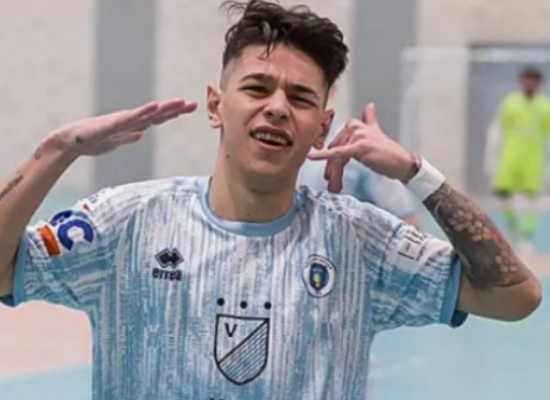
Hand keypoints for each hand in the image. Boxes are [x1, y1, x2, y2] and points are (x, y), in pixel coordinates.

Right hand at [47, 99, 196, 156]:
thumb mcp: (115, 143)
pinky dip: (143, 112)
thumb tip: (140, 135)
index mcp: (132, 125)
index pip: (157, 118)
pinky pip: (131, 118)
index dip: (173, 113)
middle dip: (175, 109)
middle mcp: (129, 120)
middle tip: (193, 104)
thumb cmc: (91, 142)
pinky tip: (154, 107)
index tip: (189, 109)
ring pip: (147, 114)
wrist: (69, 143)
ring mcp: (121, 121)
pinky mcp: (112, 124)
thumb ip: (128, 137)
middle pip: (157, 114)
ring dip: (164, 108)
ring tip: (180, 103)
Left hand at [308, 103, 414, 192]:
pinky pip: (338, 153)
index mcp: (355, 124)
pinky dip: (324, 155)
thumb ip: (369, 120)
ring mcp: (357, 136)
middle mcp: (355, 127)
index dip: (331, 156)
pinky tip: (312, 157)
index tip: (328, 170)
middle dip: (332, 167)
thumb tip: (369, 106)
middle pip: (335, 149)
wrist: (401, 162)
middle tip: (330, 181)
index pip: (336, 142)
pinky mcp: (359, 146)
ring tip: (333, 185)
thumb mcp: (376, 132)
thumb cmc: (388, 152)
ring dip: (334, 172)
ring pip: (337, 155)